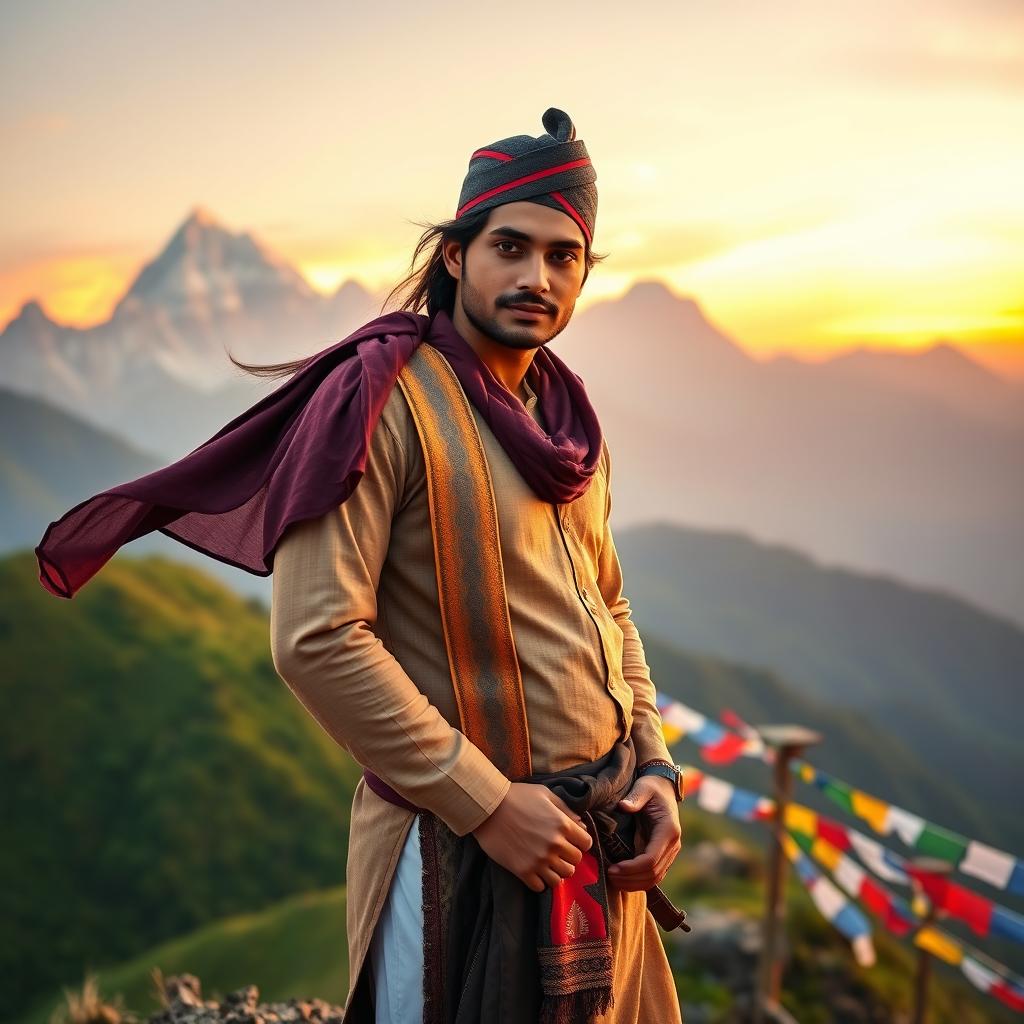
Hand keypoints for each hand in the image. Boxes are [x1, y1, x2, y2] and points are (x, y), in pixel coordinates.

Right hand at [472, 782, 592, 892]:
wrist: (488, 807)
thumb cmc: (517, 796)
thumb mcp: (545, 794)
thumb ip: (566, 809)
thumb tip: (581, 825)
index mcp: (562, 824)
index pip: (586, 844)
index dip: (581, 842)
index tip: (572, 841)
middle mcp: (554, 845)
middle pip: (575, 862)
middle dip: (569, 857)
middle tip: (558, 851)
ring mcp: (539, 860)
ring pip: (561, 878)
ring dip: (556, 871)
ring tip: (548, 863)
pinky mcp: (523, 871)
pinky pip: (540, 887)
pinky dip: (540, 881)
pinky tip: (534, 870)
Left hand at [607, 775, 681, 891]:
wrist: (664, 789)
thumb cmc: (651, 788)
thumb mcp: (643, 788)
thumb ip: (635, 797)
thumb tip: (624, 806)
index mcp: (668, 830)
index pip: (651, 859)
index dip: (632, 868)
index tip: (613, 868)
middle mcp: (672, 845)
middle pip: (653, 873)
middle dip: (630, 879)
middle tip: (609, 876)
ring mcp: (670, 852)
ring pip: (654, 878)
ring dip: (633, 883)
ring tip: (613, 879)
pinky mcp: (663, 855)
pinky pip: (653, 875)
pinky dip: (638, 881)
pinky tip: (622, 879)